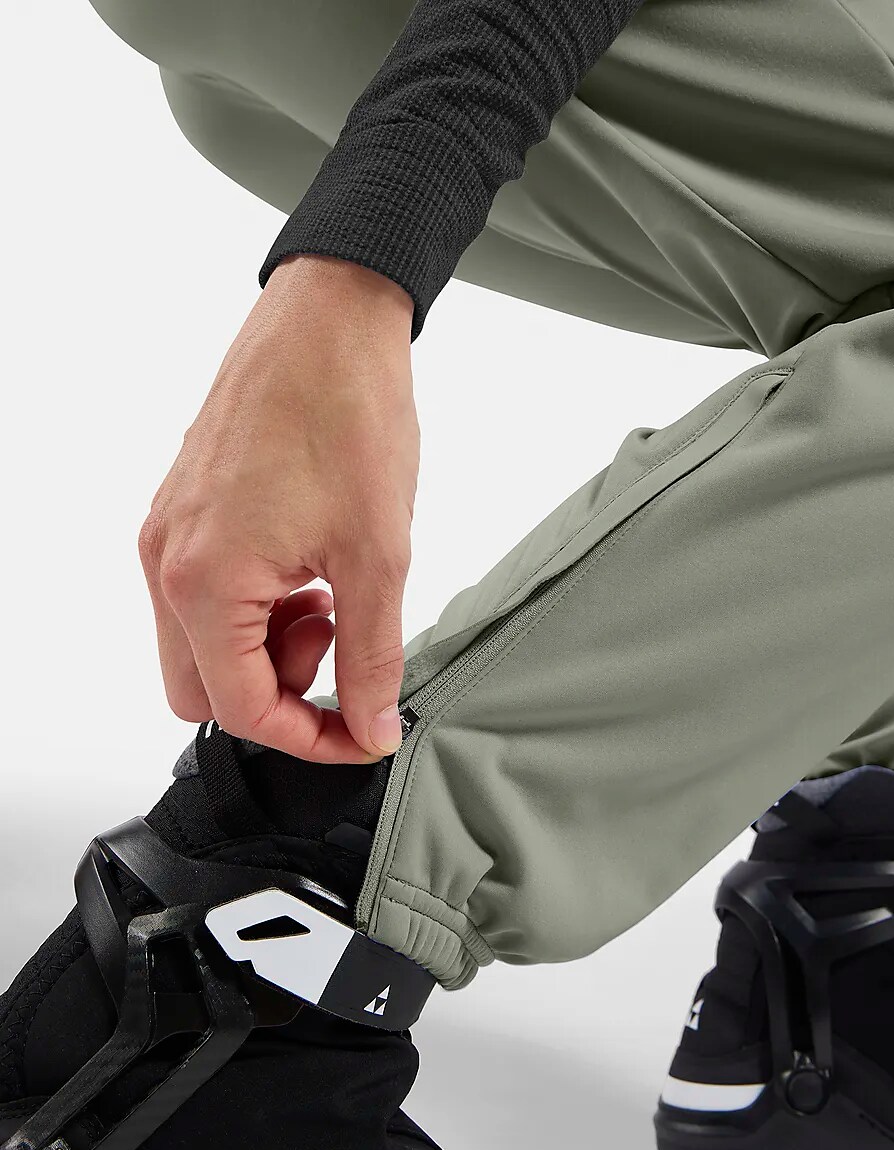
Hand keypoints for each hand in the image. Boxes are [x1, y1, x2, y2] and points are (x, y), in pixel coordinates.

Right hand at [138, 254, 417, 762]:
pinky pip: (204, 592)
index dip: (309, 738)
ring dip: (268, 643)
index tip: (360, 731)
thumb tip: (372, 725)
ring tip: (329, 589)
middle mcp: (168, 561)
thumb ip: (373, 657)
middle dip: (279, 688)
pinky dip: (255, 603)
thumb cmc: (348, 413)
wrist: (328, 320)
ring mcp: (168, 532)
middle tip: (338, 640)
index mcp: (205, 581)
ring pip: (201, 643)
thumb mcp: (378, 555)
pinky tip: (308, 563)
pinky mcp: (183, 509)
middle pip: (204, 689)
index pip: (241, 709)